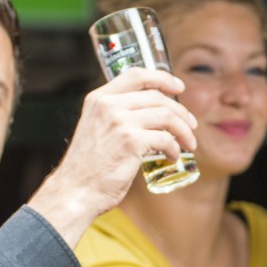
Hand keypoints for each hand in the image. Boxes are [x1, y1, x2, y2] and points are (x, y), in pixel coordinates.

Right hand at [34, 69, 198, 222]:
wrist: (75, 191)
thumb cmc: (88, 167)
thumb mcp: (96, 129)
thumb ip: (115, 116)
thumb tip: (151, 114)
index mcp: (99, 98)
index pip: (136, 75)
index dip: (162, 78)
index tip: (178, 86)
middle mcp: (108, 105)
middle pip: (157, 96)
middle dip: (180, 110)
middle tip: (191, 125)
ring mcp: (120, 122)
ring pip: (166, 116)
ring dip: (183, 130)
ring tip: (189, 143)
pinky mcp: (131, 142)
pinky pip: (165, 139)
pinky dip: (174, 148)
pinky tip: (173, 156)